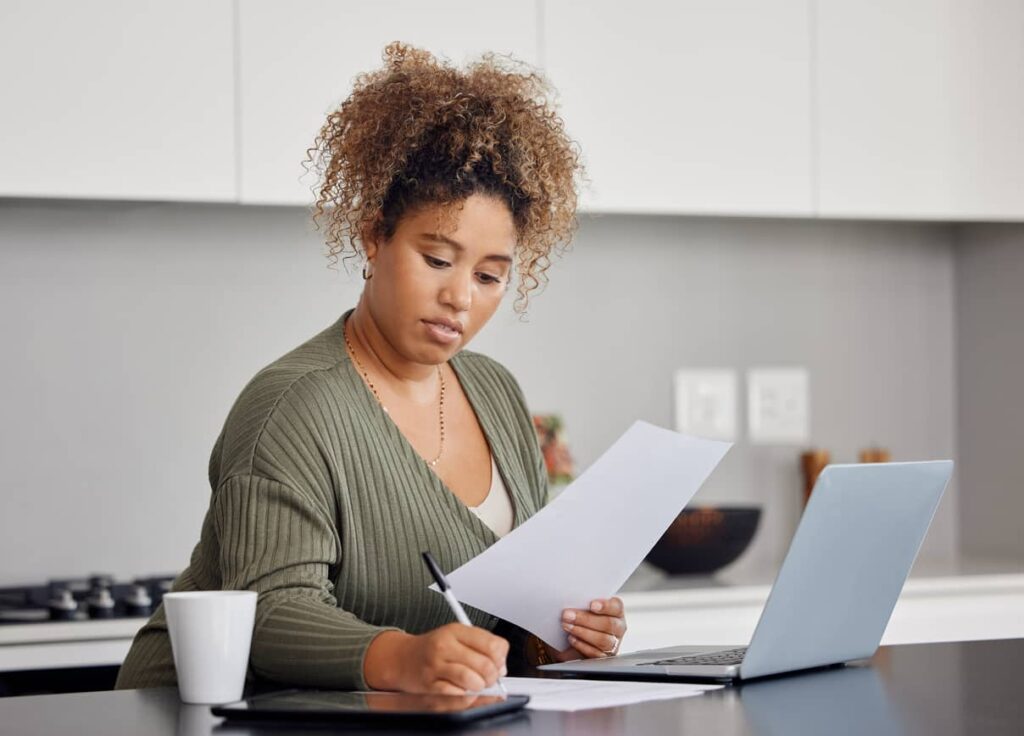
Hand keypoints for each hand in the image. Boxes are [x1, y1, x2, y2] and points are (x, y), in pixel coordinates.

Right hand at [364, 624, 508, 693]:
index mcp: (456, 631)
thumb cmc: (433, 649)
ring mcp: (436, 665)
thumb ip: (481, 646)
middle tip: (489, 678)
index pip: (493, 644)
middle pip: (485, 665)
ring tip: (476, 684)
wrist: (402, 658)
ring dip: (479, 687)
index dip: (501, 659)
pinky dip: (464, 695)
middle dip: (492, 677)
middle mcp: (445, 645)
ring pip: (472, 680)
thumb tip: (502, 666)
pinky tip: (462, 689)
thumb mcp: (456, 638)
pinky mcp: (429, 683)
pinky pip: (456, 694)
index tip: (499, 664)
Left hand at [549, 596, 626, 660]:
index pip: (617, 606)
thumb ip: (583, 603)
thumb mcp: (584, 608)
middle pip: (608, 624)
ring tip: (567, 626)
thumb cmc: (581, 618)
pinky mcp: (603, 657)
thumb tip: (570, 600)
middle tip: (567, 615)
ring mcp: (613, 644)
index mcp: (616, 612)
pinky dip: (582, 645)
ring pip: (603, 640)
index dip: (606, 605)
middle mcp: (618, 628)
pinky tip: (571, 638)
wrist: (572, 640)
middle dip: (586, 619)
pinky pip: (595, 654)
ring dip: (582, 632)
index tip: (592, 605)